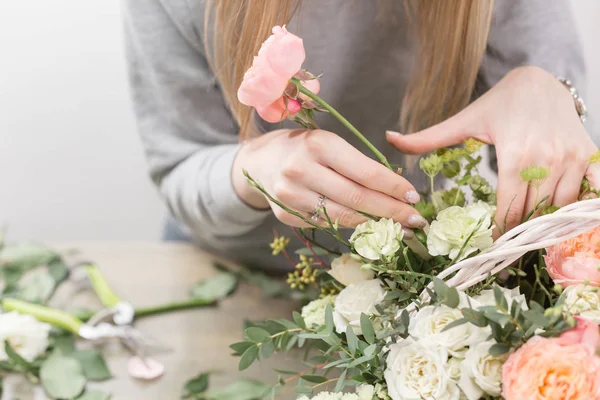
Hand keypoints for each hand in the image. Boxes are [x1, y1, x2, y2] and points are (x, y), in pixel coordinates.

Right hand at [233, 129, 424, 227]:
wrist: (262, 161)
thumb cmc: (305, 148)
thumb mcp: (330, 143)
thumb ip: (358, 164)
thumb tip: (397, 191)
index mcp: (318, 144)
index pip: (366, 172)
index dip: (394, 187)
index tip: (413, 197)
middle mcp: (301, 170)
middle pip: (357, 198)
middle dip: (391, 211)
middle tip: (415, 220)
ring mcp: (290, 195)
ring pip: (343, 217)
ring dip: (376, 224)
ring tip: (399, 228)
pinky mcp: (286, 215)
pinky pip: (327, 224)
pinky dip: (351, 227)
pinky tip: (369, 228)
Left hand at [386, 66, 599, 231]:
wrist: (540, 81)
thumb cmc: (499, 104)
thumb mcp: (464, 121)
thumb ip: (427, 138)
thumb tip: (389, 138)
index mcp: (515, 156)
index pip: (509, 207)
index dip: (500, 230)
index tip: (491, 246)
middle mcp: (547, 160)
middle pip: (533, 211)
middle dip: (519, 230)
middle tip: (506, 249)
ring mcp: (572, 159)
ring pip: (560, 206)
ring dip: (545, 222)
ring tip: (528, 234)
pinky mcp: (589, 156)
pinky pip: (591, 191)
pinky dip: (580, 208)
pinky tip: (565, 218)